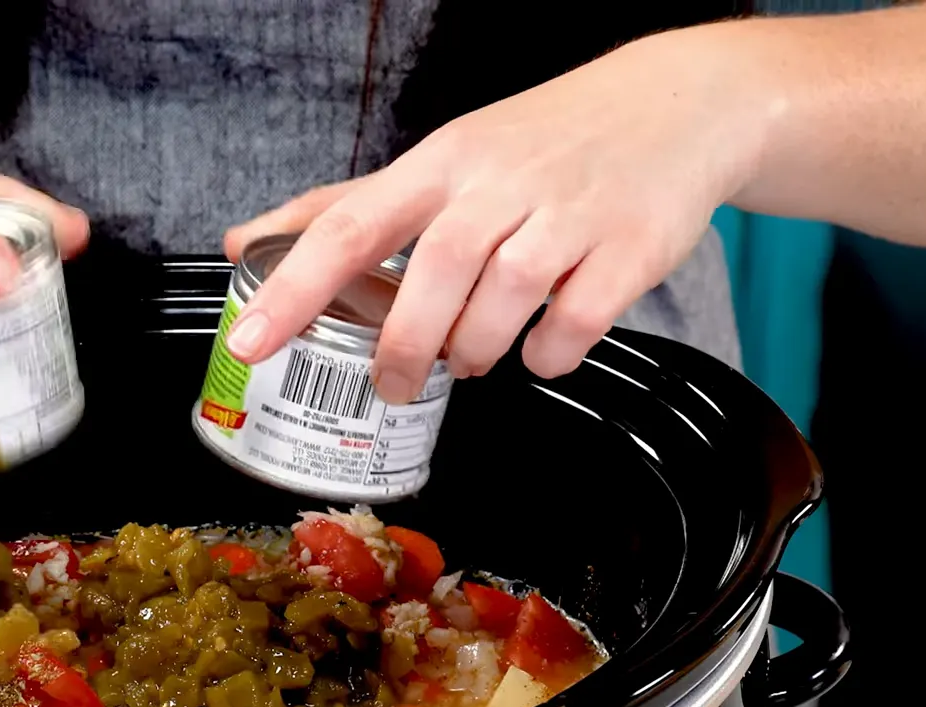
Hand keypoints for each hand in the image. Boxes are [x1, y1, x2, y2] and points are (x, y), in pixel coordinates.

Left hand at [221, 27, 768, 402]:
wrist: (677, 104)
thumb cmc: (542, 143)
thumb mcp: (441, 159)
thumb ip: (347, 206)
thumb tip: (248, 241)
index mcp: (442, 162)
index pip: (350, 224)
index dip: (295, 287)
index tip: (251, 339)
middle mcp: (500, 181)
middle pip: (433, 272)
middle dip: (404, 345)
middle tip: (391, 382)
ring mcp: (568, 212)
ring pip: (504, 300)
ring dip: (474, 350)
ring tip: (466, 361)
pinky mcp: (629, 247)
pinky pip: (575, 321)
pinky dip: (548, 353)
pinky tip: (538, 350)